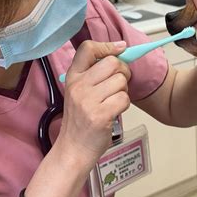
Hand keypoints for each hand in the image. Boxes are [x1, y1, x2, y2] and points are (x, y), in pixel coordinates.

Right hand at [57, 41, 130, 171]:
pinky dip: (124, 106)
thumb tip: (120, 51)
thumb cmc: (80, 121)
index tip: (119, 49)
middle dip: (123, 72)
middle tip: (119, 84)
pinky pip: (124, 99)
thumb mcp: (79, 92)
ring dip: (123, 92)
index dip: (107, 46)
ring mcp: (88, 101)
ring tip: (112, 102)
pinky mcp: (100, 115)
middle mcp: (78, 86)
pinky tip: (114, 113)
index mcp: (72, 77)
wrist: (73, 150)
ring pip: (121, 81)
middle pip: (112, 63)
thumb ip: (94, 74)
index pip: (88, 48)